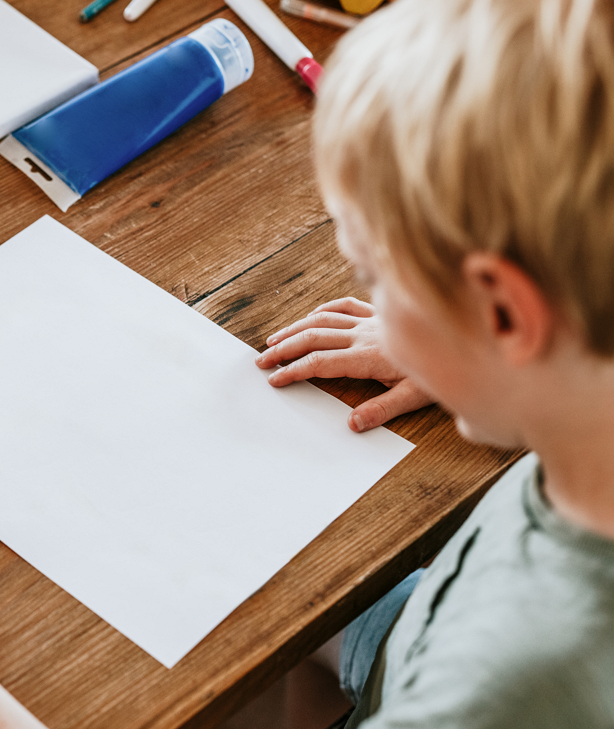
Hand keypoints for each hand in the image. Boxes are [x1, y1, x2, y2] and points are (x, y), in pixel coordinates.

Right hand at [255, 297, 432, 431]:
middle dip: (284, 348)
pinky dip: (324, 310)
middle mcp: (365, 334)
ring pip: (323, 319)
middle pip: (313, 337)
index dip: (294, 369)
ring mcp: (371, 321)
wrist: (465, 339)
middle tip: (261, 359)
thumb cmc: (444, 369)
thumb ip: (382, 410)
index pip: (320, 362)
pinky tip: (312, 316)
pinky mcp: (380, 314)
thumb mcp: (416, 396)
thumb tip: (352, 423)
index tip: (274, 378)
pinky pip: (345, 305)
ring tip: (274, 339)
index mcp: (369, 356)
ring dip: (295, 328)